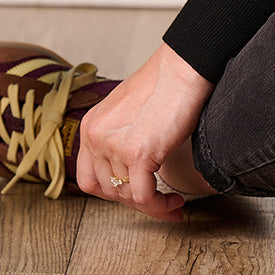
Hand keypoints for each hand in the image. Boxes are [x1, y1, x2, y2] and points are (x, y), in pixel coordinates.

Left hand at [76, 42, 213, 221]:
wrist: (184, 67)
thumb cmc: (165, 84)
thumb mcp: (127, 112)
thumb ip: (119, 137)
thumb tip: (130, 171)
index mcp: (90, 126)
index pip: (89, 178)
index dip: (114, 192)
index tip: (135, 195)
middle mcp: (96, 137)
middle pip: (109, 190)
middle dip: (136, 200)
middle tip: (159, 202)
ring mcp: (115, 145)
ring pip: (128, 196)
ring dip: (152, 205)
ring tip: (172, 202)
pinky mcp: (138, 153)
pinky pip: (145, 197)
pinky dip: (160, 207)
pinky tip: (174, 203)